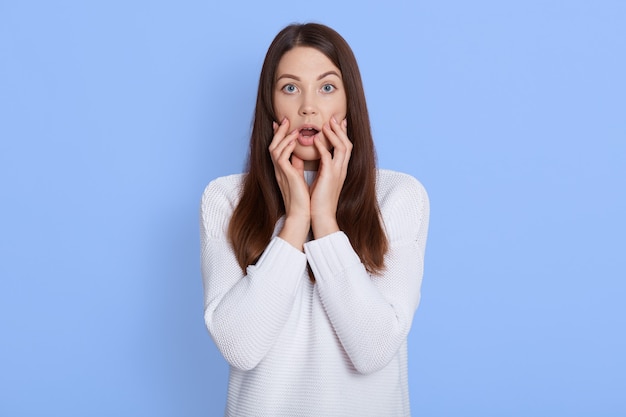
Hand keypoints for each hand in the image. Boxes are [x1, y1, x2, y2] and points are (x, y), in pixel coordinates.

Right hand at [269, 118, 310, 249]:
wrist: (301, 215)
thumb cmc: (301, 199)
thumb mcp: (298, 178)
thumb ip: (296, 166)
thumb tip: (298, 155)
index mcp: (282, 170)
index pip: (278, 149)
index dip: (279, 136)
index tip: (284, 124)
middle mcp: (278, 170)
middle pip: (273, 145)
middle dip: (279, 132)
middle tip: (285, 119)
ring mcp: (280, 172)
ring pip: (275, 148)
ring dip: (283, 136)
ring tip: (292, 127)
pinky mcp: (285, 176)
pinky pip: (281, 157)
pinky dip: (287, 147)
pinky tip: (294, 140)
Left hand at [310, 116, 351, 238]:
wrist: (320, 216)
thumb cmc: (318, 200)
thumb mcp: (319, 180)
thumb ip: (318, 167)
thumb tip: (311, 156)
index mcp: (339, 170)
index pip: (344, 147)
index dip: (342, 134)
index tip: (337, 123)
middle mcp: (342, 169)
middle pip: (347, 143)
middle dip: (341, 130)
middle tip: (334, 118)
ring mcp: (338, 172)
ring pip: (342, 147)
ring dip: (334, 134)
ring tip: (326, 124)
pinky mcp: (330, 176)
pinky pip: (328, 157)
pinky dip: (323, 147)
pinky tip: (316, 139)